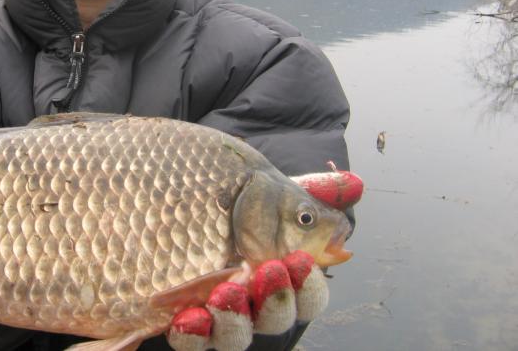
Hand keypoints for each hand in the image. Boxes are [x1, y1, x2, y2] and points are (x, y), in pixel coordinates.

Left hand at [166, 164, 361, 350]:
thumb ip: (304, 191)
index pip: (307, 292)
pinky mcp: (183, 320)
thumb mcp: (260, 186)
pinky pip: (193, 341)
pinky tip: (188, 317)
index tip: (299, 262)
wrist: (165, 196)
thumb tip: (354, 183)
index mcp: (280, 273)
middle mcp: (253, 299)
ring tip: (225, 294)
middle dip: (277, 302)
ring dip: (237, 319)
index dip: (308, 285)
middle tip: (267, 273)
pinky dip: (194, 334)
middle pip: (277, 319)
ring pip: (237, 335)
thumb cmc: (221, 194)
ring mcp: (218, 314)